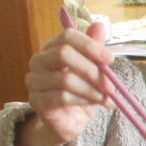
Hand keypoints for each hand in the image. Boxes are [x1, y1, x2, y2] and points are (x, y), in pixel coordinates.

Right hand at [23, 21, 114, 144]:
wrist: (70, 121)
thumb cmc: (81, 92)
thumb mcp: (93, 70)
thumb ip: (94, 50)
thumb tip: (99, 25)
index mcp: (52, 49)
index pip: (67, 36)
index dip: (90, 45)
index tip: (110, 59)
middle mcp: (39, 61)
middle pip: (63, 53)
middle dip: (92, 69)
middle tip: (110, 84)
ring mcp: (34, 81)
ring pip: (65, 79)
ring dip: (92, 89)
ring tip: (106, 98)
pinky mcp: (37, 101)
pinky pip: (61, 97)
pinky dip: (84, 100)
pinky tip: (95, 104)